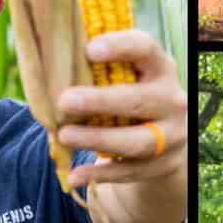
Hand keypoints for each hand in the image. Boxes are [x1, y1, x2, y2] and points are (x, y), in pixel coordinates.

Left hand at [56, 31, 186, 188]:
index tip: (89, 50)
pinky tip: (75, 176)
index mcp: (160, 67)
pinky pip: (130, 171)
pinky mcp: (164, 163)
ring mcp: (172, 135)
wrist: (165, 135)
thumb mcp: (125, 75)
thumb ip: (98, 67)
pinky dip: (100, 175)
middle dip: (100, 101)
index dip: (120, 46)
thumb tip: (50, 56)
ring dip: (98, 139)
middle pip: (139, 100)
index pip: (146, 49)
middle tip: (64, 101)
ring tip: (64, 135)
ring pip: (137, 141)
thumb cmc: (130, 94)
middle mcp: (172, 100)